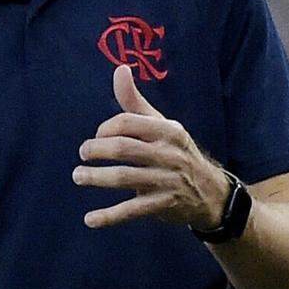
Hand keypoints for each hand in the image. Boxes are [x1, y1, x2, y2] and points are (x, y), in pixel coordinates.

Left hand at [74, 64, 228, 229]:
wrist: (210, 192)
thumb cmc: (176, 153)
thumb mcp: (161, 125)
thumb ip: (135, 102)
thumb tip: (120, 69)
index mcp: (167, 131)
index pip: (128, 123)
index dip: (105, 129)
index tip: (97, 137)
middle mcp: (169, 154)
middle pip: (124, 149)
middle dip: (96, 151)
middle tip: (82, 155)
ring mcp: (167, 181)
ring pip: (125, 178)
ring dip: (96, 178)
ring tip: (78, 176)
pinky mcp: (163, 205)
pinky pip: (132, 210)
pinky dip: (109, 216)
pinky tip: (90, 219)